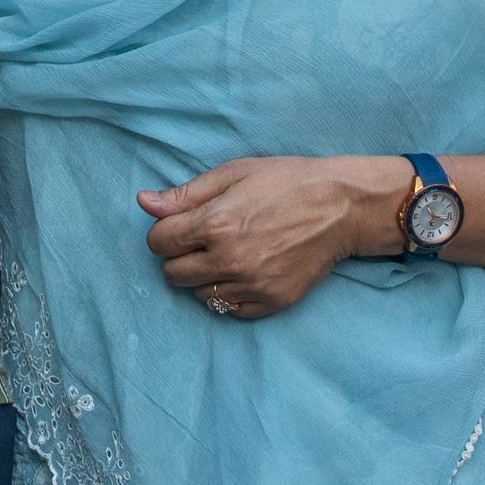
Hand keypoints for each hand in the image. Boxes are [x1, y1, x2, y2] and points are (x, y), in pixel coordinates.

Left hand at [141, 155, 397, 320]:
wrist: (341, 208)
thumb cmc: (286, 182)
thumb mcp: (234, 174)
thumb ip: (186, 194)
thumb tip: (143, 203)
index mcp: (216, 224)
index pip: (158, 243)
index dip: (165, 232)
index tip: (182, 226)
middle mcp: (230, 260)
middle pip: (172, 273)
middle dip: (180, 256)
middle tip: (204, 240)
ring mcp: (251, 285)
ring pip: (198, 295)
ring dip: (204, 277)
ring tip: (228, 255)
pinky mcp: (270, 303)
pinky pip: (228, 310)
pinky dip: (228, 294)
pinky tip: (245, 271)